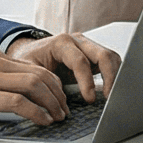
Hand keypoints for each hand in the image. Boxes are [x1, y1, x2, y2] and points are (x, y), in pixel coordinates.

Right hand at [0, 50, 68, 125]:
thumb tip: (18, 97)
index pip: (35, 67)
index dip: (54, 84)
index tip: (60, 99)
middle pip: (40, 74)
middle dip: (58, 94)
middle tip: (64, 111)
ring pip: (34, 85)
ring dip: (51, 103)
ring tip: (57, 117)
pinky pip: (18, 102)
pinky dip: (36, 112)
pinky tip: (42, 120)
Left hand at [8, 32, 122, 102]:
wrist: (30, 51)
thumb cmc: (29, 60)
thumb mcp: (28, 70)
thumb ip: (39, 82)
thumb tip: (53, 101)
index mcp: (61, 43)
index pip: (80, 61)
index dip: (87, 81)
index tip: (90, 99)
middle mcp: (78, 41)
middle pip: (103, 55)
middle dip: (110, 77)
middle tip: (109, 98)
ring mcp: (88, 47)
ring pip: (111, 58)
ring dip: (115, 77)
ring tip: (112, 96)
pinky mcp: (93, 55)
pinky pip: (110, 63)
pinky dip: (114, 76)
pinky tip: (110, 91)